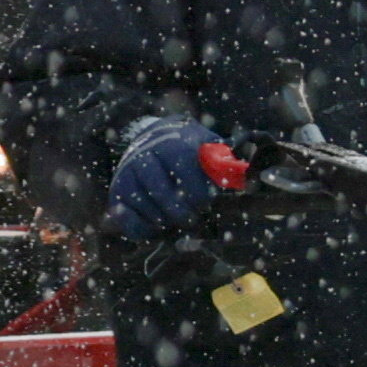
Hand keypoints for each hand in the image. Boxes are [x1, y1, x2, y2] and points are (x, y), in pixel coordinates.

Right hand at [110, 114, 251, 238]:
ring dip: (167, 221)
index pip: (185, 173)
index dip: (200, 194)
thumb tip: (249, 177)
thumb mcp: (209, 145)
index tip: (208, 201)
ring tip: (179, 218)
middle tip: (194, 217)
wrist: (152, 136)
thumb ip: (228, 161)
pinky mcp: (116, 192)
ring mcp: (127, 175)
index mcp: (172, 144)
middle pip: (165, 195)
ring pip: (148, 210)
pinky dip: (143, 231)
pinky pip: (127, 221)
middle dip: (184, 212)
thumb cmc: (189, 147)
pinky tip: (158, 228)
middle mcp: (145, 158)